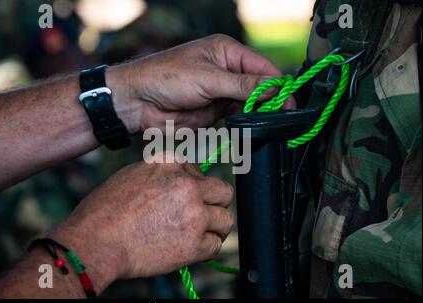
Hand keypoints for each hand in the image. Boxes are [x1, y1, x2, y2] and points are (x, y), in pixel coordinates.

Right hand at [51, 152, 233, 292]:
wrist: (95, 241)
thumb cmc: (105, 211)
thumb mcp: (133, 175)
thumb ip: (162, 174)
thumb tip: (180, 182)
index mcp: (171, 163)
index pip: (199, 172)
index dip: (193, 188)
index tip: (185, 200)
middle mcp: (187, 184)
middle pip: (223, 191)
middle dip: (214, 204)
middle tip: (203, 216)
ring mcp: (194, 213)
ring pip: (225, 219)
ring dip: (214, 228)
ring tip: (198, 235)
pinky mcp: (195, 243)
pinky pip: (216, 245)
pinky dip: (205, 250)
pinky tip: (189, 250)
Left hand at [107, 34, 295, 133]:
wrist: (137, 102)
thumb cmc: (166, 78)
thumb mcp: (208, 78)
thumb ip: (242, 85)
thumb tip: (274, 89)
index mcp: (226, 52)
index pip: (262, 67)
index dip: (278, 84)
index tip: (289, 102)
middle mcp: (227, 70)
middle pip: (260, 85)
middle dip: (271, 100)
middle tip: (283, 116)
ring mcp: (222, 92)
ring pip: (251, 103)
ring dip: (259, 112)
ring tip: (269, 123)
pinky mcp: (215, 111)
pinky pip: (238, 117)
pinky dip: (246, 122)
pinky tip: (252, 128)